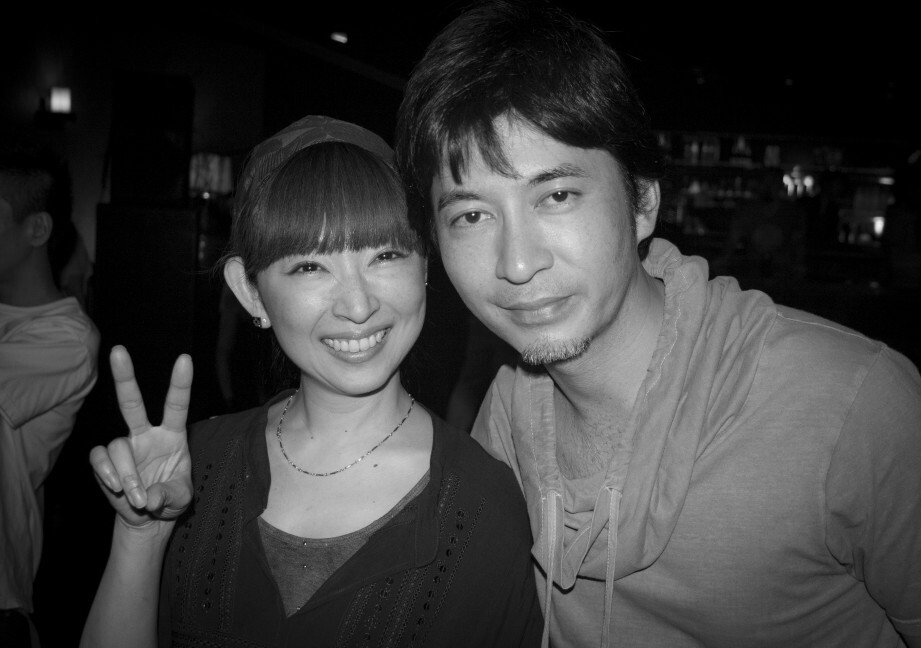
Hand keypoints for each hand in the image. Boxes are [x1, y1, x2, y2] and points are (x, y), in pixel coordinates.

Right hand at [89, 346, 193, 528]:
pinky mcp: (105, 460)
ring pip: (118, 447)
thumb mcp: (180, 500)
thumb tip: (150, 497)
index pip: (176, 405)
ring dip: (127, 475)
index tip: (184, 358)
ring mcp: (124, 445)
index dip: (180, 383)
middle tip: (118, 350)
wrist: (146, 517)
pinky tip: (116, 487)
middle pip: (132, 402)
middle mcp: (146, 434)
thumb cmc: (170, 499)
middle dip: (125, 377)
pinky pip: (99, 457)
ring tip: (136, 497)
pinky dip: (107, 473)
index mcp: (172, 435)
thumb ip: (170, 496)